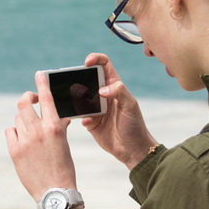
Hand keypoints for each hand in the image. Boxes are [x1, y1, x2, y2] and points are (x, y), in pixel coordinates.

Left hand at [4, 71, 77, 201]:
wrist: (54, 192)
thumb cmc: (64, 168)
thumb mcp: (65, 144)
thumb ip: (59, 128)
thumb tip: (59, 117)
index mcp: (54, 127)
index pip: (46, 98)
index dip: (41, 84)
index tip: (39, 74)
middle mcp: (38, 131)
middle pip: (23, 104)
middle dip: (26, 99)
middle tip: (30, 101)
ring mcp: (24, 141)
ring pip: (18, 119)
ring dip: (23, 120)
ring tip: (31, 130)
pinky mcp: (14, 151)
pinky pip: (10, 132)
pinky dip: (15, 132)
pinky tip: (22, 140)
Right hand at [81, 53, 158, 169]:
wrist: (132, 149)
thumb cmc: (135, 126)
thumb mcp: (131, 106)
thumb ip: (119, 92)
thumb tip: (102, 89)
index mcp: (114, 86)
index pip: (103, 65)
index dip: (95, 59)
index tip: (87, 62)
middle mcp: (103, 95)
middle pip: (87, 79)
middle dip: (78, 78)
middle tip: (74, 83)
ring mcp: (95, 108)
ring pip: (80, 97)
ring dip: (76, 99)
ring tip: (79, 104)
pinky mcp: (90, 122)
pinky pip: (80, 115)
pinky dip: (81, 117)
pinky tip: (88, 122)